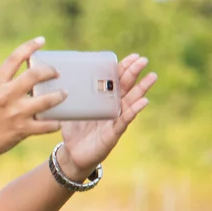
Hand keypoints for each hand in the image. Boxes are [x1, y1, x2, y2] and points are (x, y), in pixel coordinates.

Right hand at [0, 37, 67, 165]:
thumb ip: (5, 85)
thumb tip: (29, 79)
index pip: (14, 58)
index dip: (29, 46)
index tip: (41, 40)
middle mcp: (6, 96)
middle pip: (34, 75)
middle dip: (50, 71)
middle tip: (57, 73)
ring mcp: (15, 113)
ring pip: (46, 100)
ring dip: (59, 96)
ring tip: (64, 94)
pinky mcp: (22, 130)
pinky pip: (46, 125)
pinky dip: (55, 123)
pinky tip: (58, 121)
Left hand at [58, 54, 157, 178]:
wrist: (72, 154)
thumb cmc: (73, 130)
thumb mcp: (71, 109)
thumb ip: (70, 95)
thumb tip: (59, 77)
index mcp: (103, 100)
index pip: (115, 81)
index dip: (123, 68)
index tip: (133, 56)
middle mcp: (112, 108)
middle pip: (126, 88)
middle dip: (134, 73)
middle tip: (143, 60)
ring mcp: (114, 120)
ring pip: (130, 102)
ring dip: (141, 89)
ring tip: (152, 76)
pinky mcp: (113, 133)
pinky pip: (125, 120)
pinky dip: (134, 111)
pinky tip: (144, 101)